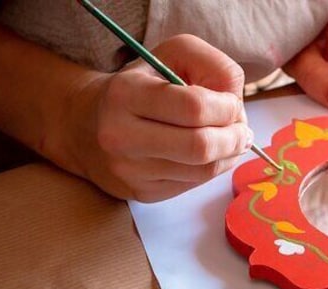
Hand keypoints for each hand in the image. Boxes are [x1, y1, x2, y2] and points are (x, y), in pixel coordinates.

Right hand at [66, 34, 250, 201]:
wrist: (86, 126)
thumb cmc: (141, 86)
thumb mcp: (172, 57)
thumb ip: (212, 66)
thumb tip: (237, 103)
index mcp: (126, 93)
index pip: (194, 107)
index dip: (227, 108)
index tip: (234, 104)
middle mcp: (121, 135)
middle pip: (200, 147)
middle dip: (234, 137)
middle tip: (242, 130)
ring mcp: (129, 170)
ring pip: (203, 171)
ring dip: (229, 155)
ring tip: (231, 140)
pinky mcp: (141, 193)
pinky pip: (193, 185)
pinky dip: (213, 169)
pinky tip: (210, 154)